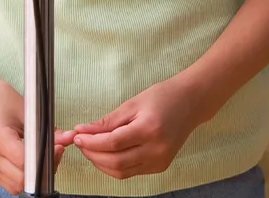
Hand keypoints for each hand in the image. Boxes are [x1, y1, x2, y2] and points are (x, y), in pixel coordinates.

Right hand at [0, 75, 71, 194]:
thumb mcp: (27, 109)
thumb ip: (48, 128)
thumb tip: (69, 138)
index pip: (24, 164)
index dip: (45, 159)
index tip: (57, 148)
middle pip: (21, 181)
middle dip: (42, 171)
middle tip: (54, 152)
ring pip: (16, 186)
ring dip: (33, 176)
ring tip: (43, 155)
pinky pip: (10, 182)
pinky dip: (23, 175)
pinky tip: (31, 159)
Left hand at [72, 78, 201, 178]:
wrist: (191, 103)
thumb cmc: (163, 97)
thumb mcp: (133, 103)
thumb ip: (108, 121)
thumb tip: (83, 131)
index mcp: (149, 129)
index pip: (112, 143)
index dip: (91, 142)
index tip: (77, 136)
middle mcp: (156, 149)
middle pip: (115, 162)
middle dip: (93, 154)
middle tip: (81, 143)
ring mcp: (160, 161)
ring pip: (121, 172)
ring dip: (101, 163)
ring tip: (91, 148)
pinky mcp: (160, 166)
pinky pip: (131, 172)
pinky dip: (115, 166)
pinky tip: (107, 154)